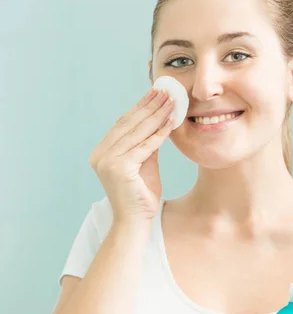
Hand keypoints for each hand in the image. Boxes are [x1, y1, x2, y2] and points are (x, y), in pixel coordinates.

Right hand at [90, 88, 174, 222]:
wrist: (135, 222)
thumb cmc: (141, 196)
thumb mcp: (144, 165)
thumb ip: (146, 145)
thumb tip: (159, 123)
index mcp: (101, 152)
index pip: (123, 124)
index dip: (140, 107)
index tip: (155, 93)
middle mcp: (100, 155)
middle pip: (129, 124)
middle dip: (149, 105)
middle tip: (165, 90)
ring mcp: (107, 161)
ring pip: (137, 132)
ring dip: (156, 115)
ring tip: (171, 101)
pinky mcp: (119, 168)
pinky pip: (145, 146)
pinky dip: (159, 134)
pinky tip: (171, 122)